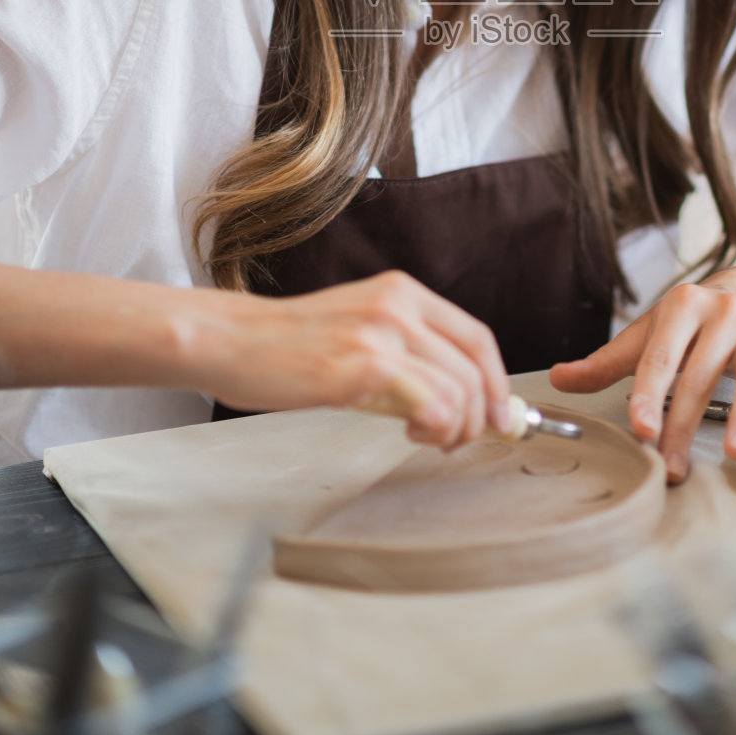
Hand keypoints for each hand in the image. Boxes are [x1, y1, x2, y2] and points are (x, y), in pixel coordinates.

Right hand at [182, 271, 511, 449]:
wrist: (235, 342)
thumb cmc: (291, 346)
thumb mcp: (361, 331)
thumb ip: (408, 353)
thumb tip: (461, 399)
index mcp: (403, 292)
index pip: (477, 337)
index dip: (498, 384)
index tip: (501, 417)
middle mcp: (399, 305)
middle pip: (475, 367)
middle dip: (481, 417)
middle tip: (461, 442)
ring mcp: (382, 332)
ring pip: (458, 390)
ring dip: (455, 428)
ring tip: (425, 437)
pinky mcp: (364, 365)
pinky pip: (430, 403)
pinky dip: (434, 427)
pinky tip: (410, 432)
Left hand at [549, 281, 735, 481]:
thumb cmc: (692, 321)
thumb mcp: (649, 336)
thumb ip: (607, 362)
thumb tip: (557, 380)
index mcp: (681, 306)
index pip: (660, 357)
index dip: (648, 394)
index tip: (640, 429)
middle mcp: (723, 311)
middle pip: (701, 373)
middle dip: (684, 424)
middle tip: (672, 466)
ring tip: (733, 451)